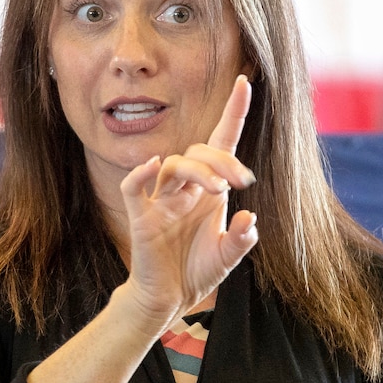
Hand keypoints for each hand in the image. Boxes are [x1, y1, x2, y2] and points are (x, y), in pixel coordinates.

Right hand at [119, 76, 258, 325]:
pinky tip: (153, 166)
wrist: (169, 299)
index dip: (232, 112)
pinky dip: (141, 173)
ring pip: (174, 165)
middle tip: (241, 183)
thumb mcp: (228, 256)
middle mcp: (184, 190)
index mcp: (207, 191)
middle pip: (200, 152)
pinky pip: (134, 187)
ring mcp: (160, 201)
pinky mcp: (140, 217)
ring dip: (199, 172)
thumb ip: (241, 239)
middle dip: (224, 161)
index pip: (220, 142)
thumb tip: (248, 217)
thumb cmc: (196, 271)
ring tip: (218, 192)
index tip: (245, 82)